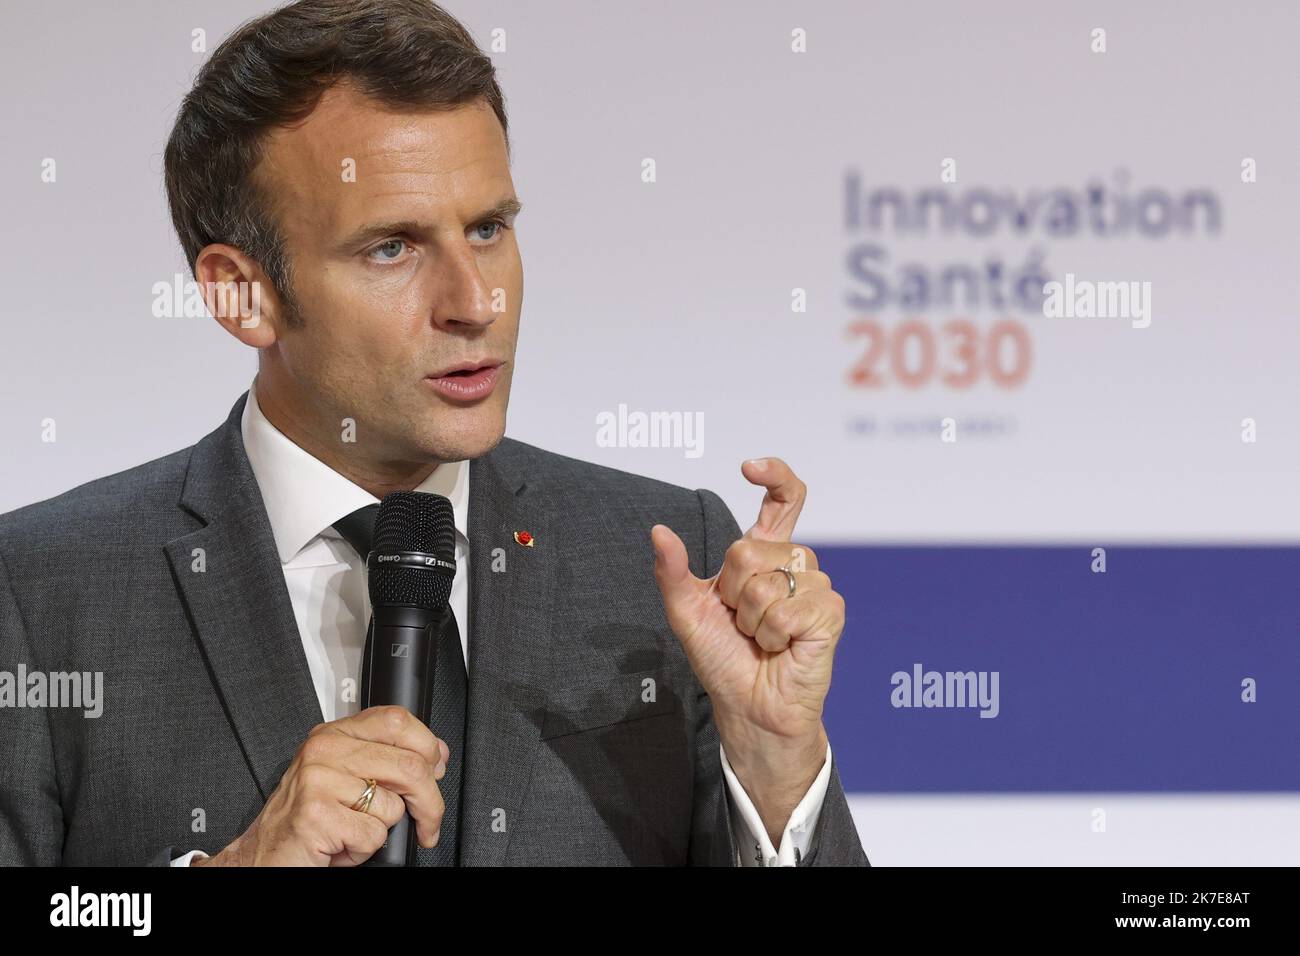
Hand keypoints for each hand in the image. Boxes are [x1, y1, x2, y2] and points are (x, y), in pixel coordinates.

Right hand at [192, 705, 449, 865]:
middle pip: (409, 765)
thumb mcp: (343, 778)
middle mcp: (324, 750)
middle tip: (428, 822)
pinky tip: (340, 845)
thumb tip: (435, 756)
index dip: (428, 746)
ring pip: (393, 804)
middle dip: (430, 802)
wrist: (263, 857)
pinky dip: (364, 849)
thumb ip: (382, 759)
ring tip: (354, 831)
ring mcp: (318, 780)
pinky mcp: (317, 814)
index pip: (397, 720)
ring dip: (382, 831)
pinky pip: (373, 834)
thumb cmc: (307, 820)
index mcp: (334, 734)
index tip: (437, 769)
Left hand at [651, 459, 842, 829]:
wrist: (748, 707)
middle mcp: (796, 563)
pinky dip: (772, 634)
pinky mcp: (829, 613)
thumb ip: (673, 571)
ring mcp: (816, 586)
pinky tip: (781, 648)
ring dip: (751, 619)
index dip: (774, 475)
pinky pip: (787, 609)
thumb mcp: (687, 612)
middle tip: (742, 623)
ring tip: (762, 638)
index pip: (784, 499)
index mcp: (765, 554)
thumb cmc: (723, 659)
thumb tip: (659, 531)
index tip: (748, 467)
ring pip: (766, 581)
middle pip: (749, 549)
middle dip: (731, 592)